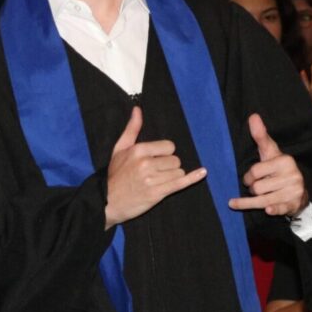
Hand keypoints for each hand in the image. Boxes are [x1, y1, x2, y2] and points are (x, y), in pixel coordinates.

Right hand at [104, 107, 206, 228]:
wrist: (108, 201)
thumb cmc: (115, 175)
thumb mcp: (120, 149)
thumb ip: (132, 129)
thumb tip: (138, 109)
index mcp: (138, 150)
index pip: (169, 146)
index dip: (164, 153)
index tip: (155, 160)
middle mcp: (146, 164)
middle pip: (175, 160)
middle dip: (168, 166)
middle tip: (154, 173)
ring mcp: (153, 179)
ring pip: (178, 172)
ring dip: (171, 177)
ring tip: (157, 181)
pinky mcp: (158, 194)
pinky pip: (181, 183)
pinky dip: (193, 178)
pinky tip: (203, 172)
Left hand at [230, 114, 308, 216]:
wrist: (298, 190)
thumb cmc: (278, 168)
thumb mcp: (270, 152)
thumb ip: (260, 136)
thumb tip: (253, 116)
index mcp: (285, 160)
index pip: (255, 171)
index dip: (248, 176)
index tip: (249, 178)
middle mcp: (292, 175)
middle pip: (257, 187)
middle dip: (252, 189)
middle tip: (256, 188)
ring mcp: (294, 191)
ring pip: (262, 200)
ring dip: (250, 202)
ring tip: (246, 201)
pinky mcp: (294, 204)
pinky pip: (279, 208)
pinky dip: (273, 210)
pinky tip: (268, 211)